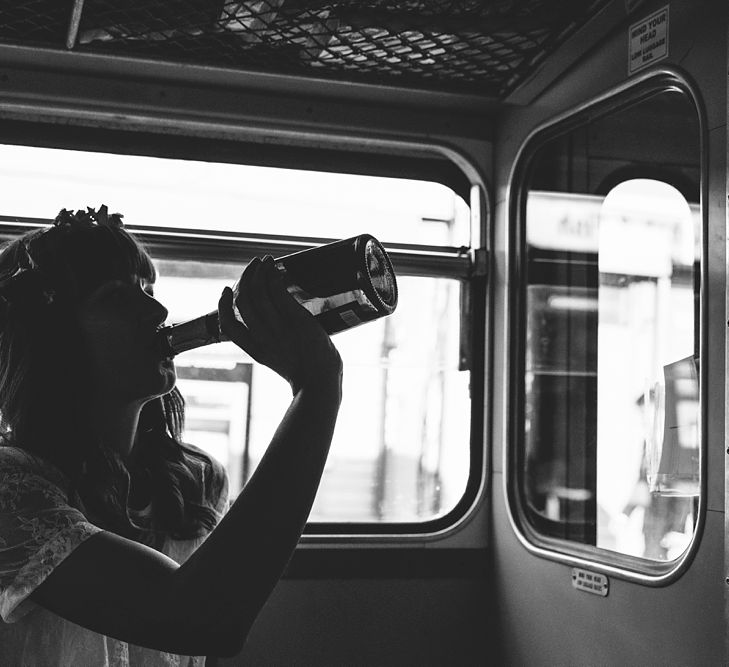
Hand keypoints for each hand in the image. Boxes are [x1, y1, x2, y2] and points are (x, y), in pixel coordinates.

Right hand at [218, 256, 341, 393]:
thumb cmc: (307, 374)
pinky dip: (273, 277)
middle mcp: (262, 337)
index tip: (226, 291)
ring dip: (259, 272)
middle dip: (245, 279)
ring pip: (258, 292)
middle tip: (252, 266)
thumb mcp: (279, 361)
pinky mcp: (296, 320)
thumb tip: (274, 326)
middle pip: (243, 301)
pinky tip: (274, 268)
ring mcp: (278, 329)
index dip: (223, 306)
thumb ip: (272, 344)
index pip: (228, 325)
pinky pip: (278, 292)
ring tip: (263, 261)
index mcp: (255, 350)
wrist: (320, 383)